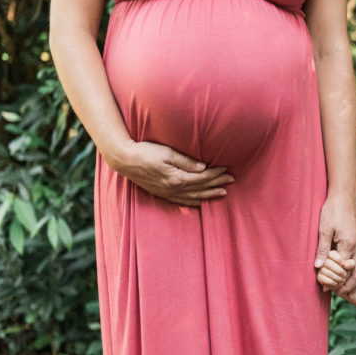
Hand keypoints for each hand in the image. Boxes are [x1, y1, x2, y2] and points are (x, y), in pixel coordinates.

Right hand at [111, 141, 232, 206]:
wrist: (124, 160)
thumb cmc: (145, 152)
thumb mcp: (167, 153)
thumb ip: (186, 161)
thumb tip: (203, 167)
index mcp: (177, 178)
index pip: (202, 177)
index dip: (216, 174)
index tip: (227, 169)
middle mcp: (174, 189)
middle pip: (200, 188)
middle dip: (217, 184)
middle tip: (231, 180)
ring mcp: (167, 193)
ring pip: (193, 197)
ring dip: (209, 195)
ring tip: (223, 193)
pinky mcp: (161, 193)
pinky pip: (181, 201)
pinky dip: (194, 202)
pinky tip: (201, 201)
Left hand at [315, 194, 355, 297]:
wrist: (344, 196)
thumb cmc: (332, 211)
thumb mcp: (323, 229)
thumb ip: (322, 249)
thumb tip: (317, 267)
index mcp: (348, 245)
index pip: (343, 270)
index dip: (336, 281)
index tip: (326, 288)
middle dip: (350, 285)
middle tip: (340, 294)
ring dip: (354, 279)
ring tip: (345, 287)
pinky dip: (355, 270)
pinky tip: (347, 271)